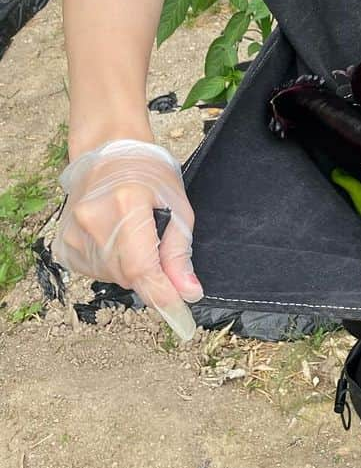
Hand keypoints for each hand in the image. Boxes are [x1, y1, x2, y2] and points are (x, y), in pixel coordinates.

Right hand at [51, 139, 202, 340]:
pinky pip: (94, 272)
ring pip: (111, 277)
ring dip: (130, 268)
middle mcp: (93, 222)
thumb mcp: (178, 207)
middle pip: (128, 276)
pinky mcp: (63, 246)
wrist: (109, 154)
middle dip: (150, 273)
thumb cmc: (150, 175)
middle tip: (157, 246)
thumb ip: (180, 254)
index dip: (162, 294)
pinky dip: (111, 265)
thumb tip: (188, 293)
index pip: (142, 267)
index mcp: (126, 206)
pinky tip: (115, 240)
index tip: (180, 313)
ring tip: (133, 234)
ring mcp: (73, 235)